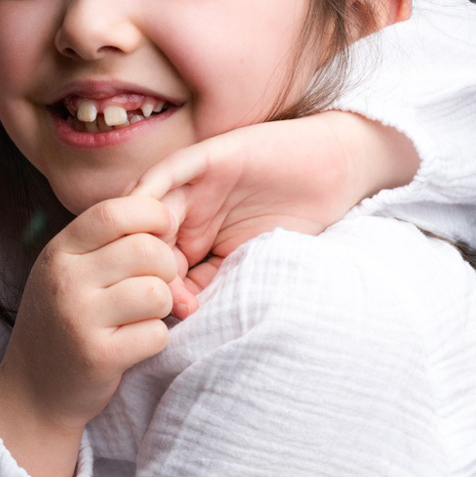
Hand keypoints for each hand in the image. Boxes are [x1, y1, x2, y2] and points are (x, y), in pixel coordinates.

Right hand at [0, 194, 181, 476]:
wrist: (32, 392)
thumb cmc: (63, 323)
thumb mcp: (70, 273)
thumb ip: (108, 243)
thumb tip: (168, 217)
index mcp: (59, 252)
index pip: (114, 212)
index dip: (152, 217)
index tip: (162, 235)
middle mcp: (65, 280)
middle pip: (146, 250)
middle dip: (166, 268)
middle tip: (155, 287)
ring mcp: (79, 318)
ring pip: (156, 292)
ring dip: (162, 306)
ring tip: (142, 316)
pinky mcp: (98, 356)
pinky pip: (156, 334)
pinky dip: (155, 340)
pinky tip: (133, 344)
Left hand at [133, 112, 417, 315]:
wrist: (333, 173)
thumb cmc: (300, 219)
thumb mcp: (253, 261)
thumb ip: (221, 282)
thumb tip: (195, 317)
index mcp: (195, 239)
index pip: (162, 269)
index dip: (163, 293)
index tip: (174, 317)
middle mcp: (187, 212)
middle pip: (144, 241)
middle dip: (146, 270)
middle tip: (157, 293)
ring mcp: (192, 185)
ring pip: (146, 210)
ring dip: (142, 237)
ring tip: (150, 264)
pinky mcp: (204, 159)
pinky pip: (165, 174)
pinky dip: (151, 195)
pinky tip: (155, 221)